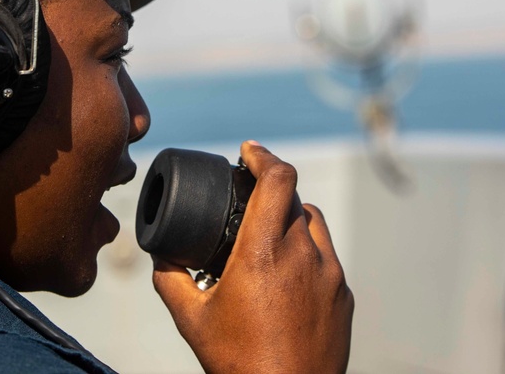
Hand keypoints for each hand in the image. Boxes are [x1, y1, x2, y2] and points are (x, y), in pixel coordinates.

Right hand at [152, 141, 352, 373]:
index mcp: (263, 252)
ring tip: (267, 233)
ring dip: (290, 216)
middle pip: (293, 197)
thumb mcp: (192, 319)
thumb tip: (161, 253)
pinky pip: (326, 256)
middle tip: (247, 195)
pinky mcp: (343, 295)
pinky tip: (285, 273)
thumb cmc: (238, 362)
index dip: (263, 155)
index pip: (277, 178)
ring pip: (313, 223)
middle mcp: (302, 255)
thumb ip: (169, 278)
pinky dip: (305, 251)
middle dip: (269, 188)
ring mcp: (329, 275)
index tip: (248, 151)